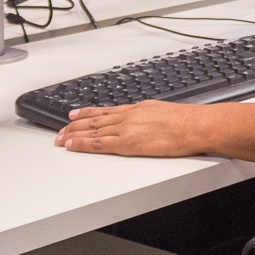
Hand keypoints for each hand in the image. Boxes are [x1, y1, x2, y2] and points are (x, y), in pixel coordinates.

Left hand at [53, 100, 212, 155]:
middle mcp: (129, 116)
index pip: (106, 111)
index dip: (87, 113)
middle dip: (74, 126)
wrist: (196, 126)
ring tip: (59, 139)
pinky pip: (99, 144)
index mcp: (138, 108)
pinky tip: (72, 146)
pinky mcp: (128, 143)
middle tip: (59, 130)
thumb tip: (145, 122)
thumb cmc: (187, 122)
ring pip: (93, 131)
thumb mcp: (164, 112)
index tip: (74, 115)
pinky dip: (83, 144)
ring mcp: (127, 128)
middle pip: (95, 120)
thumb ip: (149, 117)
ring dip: (73, 135)